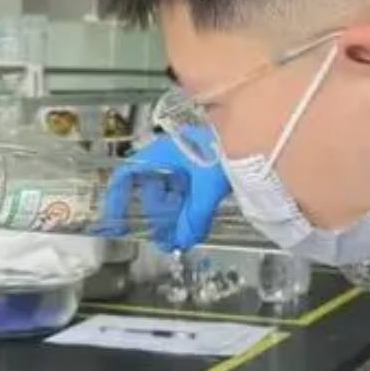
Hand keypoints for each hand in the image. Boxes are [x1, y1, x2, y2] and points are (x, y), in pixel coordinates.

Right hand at [101, 126, 230, 251]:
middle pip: (150, 195)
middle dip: (157, 220)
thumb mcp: (207, 185)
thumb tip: (183, 240)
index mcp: (159, 155)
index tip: (118, 224)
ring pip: (169, 198)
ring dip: (173, 220)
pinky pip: (185, 197)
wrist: (252, 130)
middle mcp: (166, 160)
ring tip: (181, 238)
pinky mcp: (198, 174)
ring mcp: (183, 167)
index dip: (117, 200)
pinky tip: (193, 228)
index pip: (126, 176)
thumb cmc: (223, 148)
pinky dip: (187, 213)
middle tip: (165, 240)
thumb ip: (194, 216)